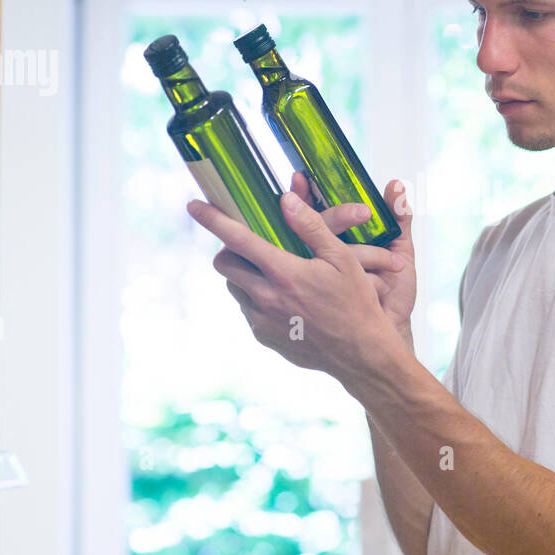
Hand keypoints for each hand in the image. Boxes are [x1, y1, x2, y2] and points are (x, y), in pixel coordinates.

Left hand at [187, 188, 402, 383]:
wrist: (361, 354)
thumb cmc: (356, 302)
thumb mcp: (342, 259)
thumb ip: (311, 227)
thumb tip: (286, 200)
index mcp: (284, 273)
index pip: (238, 239)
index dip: (213, 219)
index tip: (193, 205)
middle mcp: (266, 297)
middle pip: (224, 264)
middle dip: (229, 250)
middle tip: (250, 246)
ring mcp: (261, 320)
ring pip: (234, 287)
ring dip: (244, 275)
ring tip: (273, 273)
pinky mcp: (263, 337)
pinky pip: (248, 310)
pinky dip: (257, 298)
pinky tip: (285, 299)